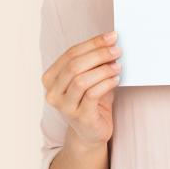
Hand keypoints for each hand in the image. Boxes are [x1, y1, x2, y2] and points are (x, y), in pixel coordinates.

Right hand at [41, 31, 121, 148]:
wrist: (91, 131)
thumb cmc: (91, 100)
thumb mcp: (90, 77)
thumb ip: (94, 61)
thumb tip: (111, 41)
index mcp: (51, 78)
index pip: (70, 53)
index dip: (93, 43)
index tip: (112, 36)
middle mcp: (53, 93)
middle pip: (74, 65)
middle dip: (99, 54)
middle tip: (117, 50)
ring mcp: (64, 107)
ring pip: (81, 80)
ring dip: (103, 70)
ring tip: (118, 66)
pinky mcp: (79, 117)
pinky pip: (92, 95)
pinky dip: (106, 83)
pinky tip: (116, 79)